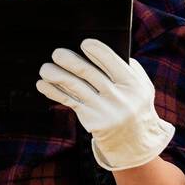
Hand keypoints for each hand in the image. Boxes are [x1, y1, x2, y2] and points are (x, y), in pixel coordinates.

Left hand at [36, 38, 173, 170]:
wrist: (136, 142)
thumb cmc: (134, 104)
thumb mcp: (141, 87)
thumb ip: (127, 68)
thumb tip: (99, 50)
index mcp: (132, 84)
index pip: (112, 62)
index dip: (96, 51)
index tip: (83, 43)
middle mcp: (119, 97)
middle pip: (88, 73)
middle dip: (69, 60)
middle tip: (56, 53)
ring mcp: (104, 111)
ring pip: (75, 87)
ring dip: (56, 75)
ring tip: (45, 68)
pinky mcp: (92, 121)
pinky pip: (70, 101)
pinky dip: (54, 92)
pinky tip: (43, 85)